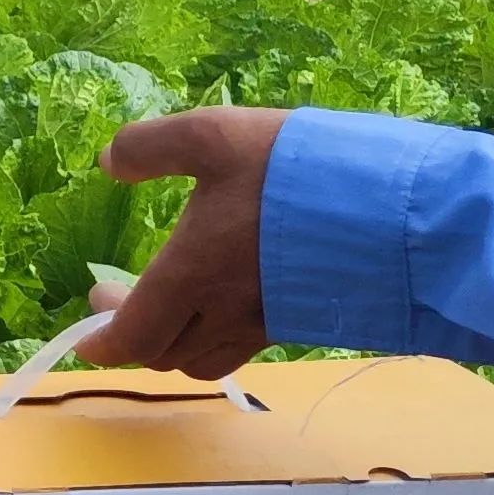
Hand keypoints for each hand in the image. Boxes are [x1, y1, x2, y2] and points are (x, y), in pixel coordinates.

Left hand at [78, 105, 284, 377]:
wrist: (407, 211)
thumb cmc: (299, 172)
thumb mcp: (215, 136)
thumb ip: (153, 146)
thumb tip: (109, 161)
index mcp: (192, 276)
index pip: (132, 337)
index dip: (101, 344)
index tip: (86, 335)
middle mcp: (228, 313)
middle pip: (165, 355)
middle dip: (133, 336)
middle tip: (117, 298)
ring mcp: (271, 324)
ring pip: (206, 358)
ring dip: (176, 341)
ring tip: (167, 301)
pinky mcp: (307, 321)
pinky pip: (248, 346)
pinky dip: (219, 335)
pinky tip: (227, 295)